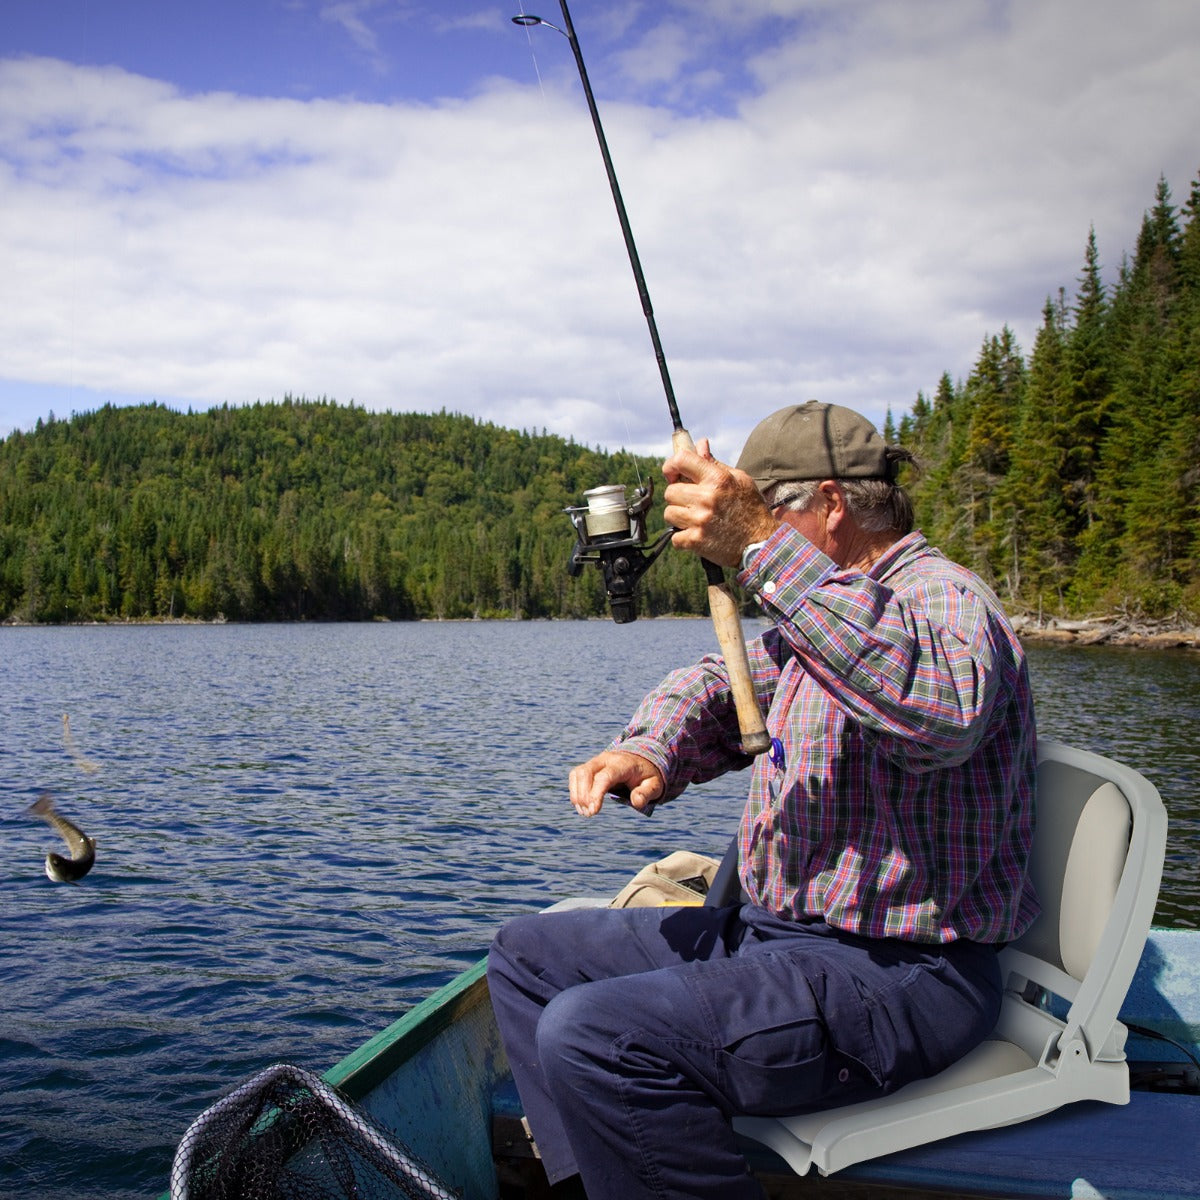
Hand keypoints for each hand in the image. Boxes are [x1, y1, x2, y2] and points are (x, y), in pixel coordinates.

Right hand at [568, 750, 664, 816]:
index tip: (593, 811)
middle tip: (589, 814)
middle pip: (586, 772)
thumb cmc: (646, 776)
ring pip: (578, 773)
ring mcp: (596, 761)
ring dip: (577, 794)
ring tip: (584, 812)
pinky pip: (575, 775)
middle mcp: (606, 759)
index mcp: (623, 764)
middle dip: (583, 795)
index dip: (596, 794)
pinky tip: (581, 806)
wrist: (640, 761)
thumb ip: (647, 793)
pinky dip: (574, 791)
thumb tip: (636, 802)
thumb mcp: (654, 785)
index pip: (604, 777)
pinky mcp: (589, 766)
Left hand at [662, 438, 778, 567]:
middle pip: (670, 491)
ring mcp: (700, 520)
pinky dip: (683, 538)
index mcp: (718, 479)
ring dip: (679, 517)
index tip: (672, 473)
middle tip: (692, 503)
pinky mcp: (696, 541)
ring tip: (696, 519)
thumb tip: (700, 444)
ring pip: (669, 513)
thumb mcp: (739, 480)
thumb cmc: (750, 508)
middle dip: (678, 497)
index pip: (681, 460)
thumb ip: (715, 463)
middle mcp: (707, 498)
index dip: (671, 465)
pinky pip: (674, 537)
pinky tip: (697, 534)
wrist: (762, 542)